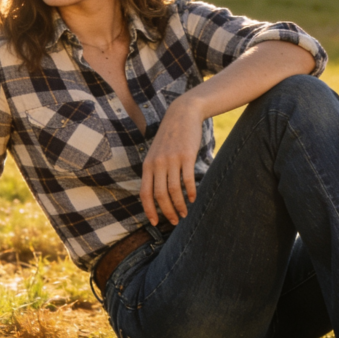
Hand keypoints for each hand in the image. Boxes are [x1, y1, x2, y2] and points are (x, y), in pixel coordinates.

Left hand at [140, 94, 203, 225]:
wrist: (182, 115)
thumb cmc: (171, 137)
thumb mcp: (157, 153)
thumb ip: (154, 171)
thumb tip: (156, 194)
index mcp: (148, 165)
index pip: (145, 193)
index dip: (149, 210)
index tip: (155, 222)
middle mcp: (157, 164)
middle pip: (160, 195)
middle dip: (167, 212)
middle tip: (175, 221)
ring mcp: (171, 160)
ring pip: (174, 190)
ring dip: (180, 205)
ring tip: (185, 213)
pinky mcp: (186, 156)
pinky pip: (187, 180)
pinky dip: (190, 192)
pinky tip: (194, 198)